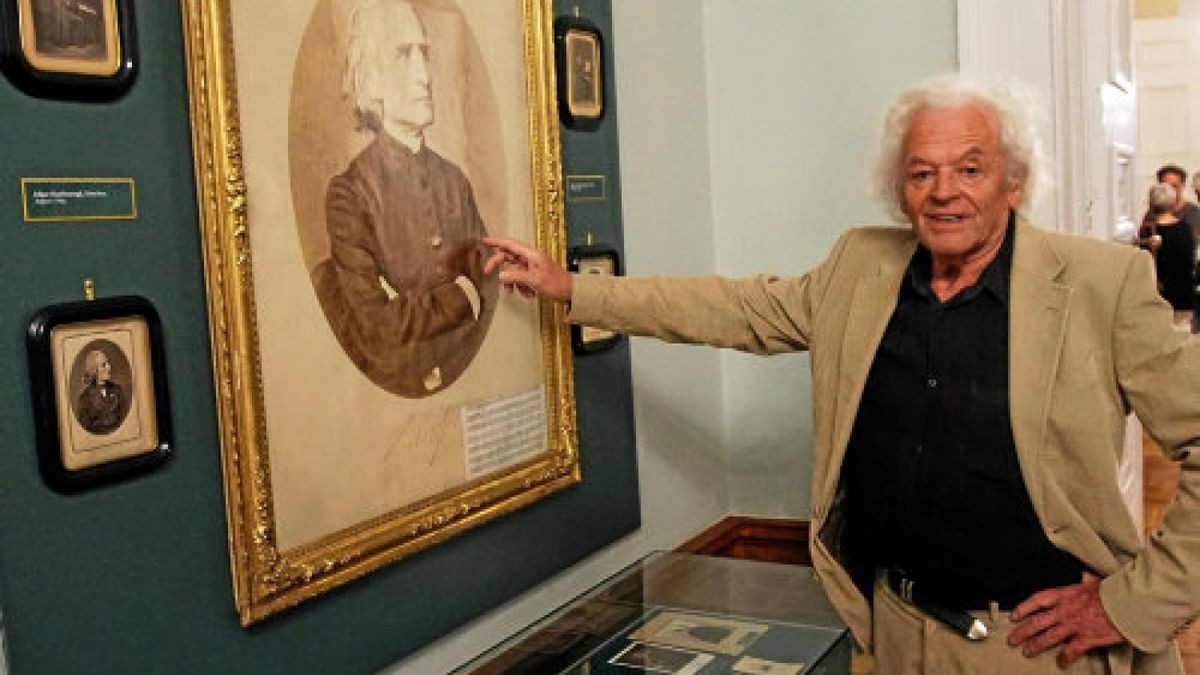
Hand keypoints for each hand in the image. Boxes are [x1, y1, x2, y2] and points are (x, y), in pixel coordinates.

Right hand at [482, 237, 571, 302]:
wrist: (570, 292)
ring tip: (519, 291)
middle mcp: (530, 258)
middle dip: (500, 268)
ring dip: (513, 283)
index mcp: (531, 254)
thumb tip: (501, 276)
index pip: (509, 244)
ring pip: (513, 272)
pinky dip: (521, 288)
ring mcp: (531, 267)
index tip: (484, 241)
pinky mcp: (533, 276)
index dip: (495, 241)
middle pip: (507, 259)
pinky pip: (520, 280)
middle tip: (488, 273)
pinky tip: (530, 294)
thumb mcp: (535, 280)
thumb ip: (516, 277)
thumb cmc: (557, 283)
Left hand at [1008, 573, 1124, 667]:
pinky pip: (1071, 651)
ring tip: (1027, 652)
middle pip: (1037, 622)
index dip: (1023, 608)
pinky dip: (1065, 658)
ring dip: (1036, 646)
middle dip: (1022, 632)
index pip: (1037, 600)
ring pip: (1049, 637)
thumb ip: (1085, 580)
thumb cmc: (1112, 591)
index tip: (1014, 615)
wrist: (1128, 604)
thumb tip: (1084, 576)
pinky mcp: (1086, 638)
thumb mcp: (1094, 581)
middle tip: (1012, 640)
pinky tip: (1060, 664)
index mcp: (1064, 594)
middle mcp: (1065, 610)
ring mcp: (1074, 625)